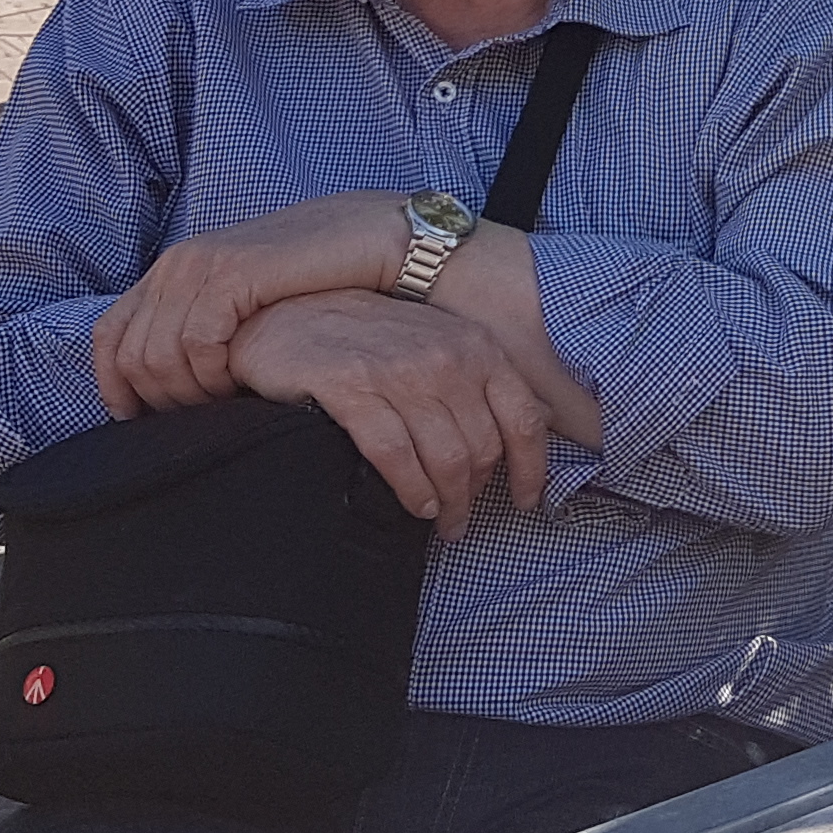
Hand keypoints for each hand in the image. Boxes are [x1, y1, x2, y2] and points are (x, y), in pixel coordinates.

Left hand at [94, 190, 416, 415]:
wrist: (377, 238)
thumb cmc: (320, 282)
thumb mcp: (249, 305)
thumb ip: (208, 328)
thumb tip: (171, 385)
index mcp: (174, 268)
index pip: (109, 336)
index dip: (115, 388)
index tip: (144, 423)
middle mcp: (177, 262)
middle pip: (128, 354)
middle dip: (156, 400)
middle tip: (198, 421)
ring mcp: (201, 264)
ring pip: (156, 355)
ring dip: (186, 394)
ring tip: (223, 405)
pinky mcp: (233, 272)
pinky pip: (195, 342)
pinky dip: (209, 375)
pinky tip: (237, 384)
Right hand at [223, 291, 557, 529]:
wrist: (292, 313)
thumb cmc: (372, 336)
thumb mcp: (441, 343)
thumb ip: (482, 380)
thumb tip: (540, 422)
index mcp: (478, 346)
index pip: (524, 418)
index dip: (532, 469)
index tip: (526, 501)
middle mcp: (447, 356)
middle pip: (482, 447)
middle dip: (475, 494)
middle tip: (460, 519)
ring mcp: (399, 370)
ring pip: (444, 456)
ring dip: (446, 501)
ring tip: (439, 520)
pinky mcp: (351, 387)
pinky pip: (394, 454)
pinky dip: (410, 487)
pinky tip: (413, 503)